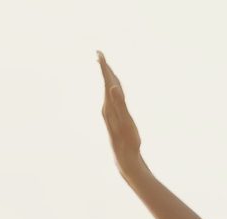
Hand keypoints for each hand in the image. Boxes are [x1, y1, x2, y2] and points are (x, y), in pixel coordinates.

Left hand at [96, 50, 142, 178]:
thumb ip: (120, 103)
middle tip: (99, 54)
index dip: (104, 67)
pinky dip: (112, 90)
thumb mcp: (125, 121)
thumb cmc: (127, 140)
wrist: (124, 157)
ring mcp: (110, 113)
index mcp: (110, 104)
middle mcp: (107, 107)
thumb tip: (112, 87)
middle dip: (104, 69)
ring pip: (108, 91)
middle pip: (106, 84)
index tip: (99, 53)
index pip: (106, 81)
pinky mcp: (114, 118)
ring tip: (106, 68)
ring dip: (108, 78)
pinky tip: (113, 91)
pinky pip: (112, 99)